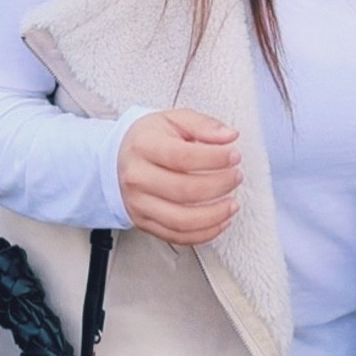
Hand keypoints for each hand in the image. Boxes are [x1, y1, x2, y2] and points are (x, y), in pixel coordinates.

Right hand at [117, 108, 240, 246]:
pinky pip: (177, 236)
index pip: (183, 157)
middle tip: (236, 177)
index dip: (214, 159)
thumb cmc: (150, 139)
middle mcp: (137, 177)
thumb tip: (229, 135)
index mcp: (144, 146)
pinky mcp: (143, 222)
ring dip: (214, 215)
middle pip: (184, 190)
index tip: (233, 156)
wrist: (120, 157)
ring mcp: (139, 203)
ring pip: (181, 220)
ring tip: (232, 204)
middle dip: (219, 186)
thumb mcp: (174, 120)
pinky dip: (203, 233)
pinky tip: (219, 221)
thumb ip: (204, 124)